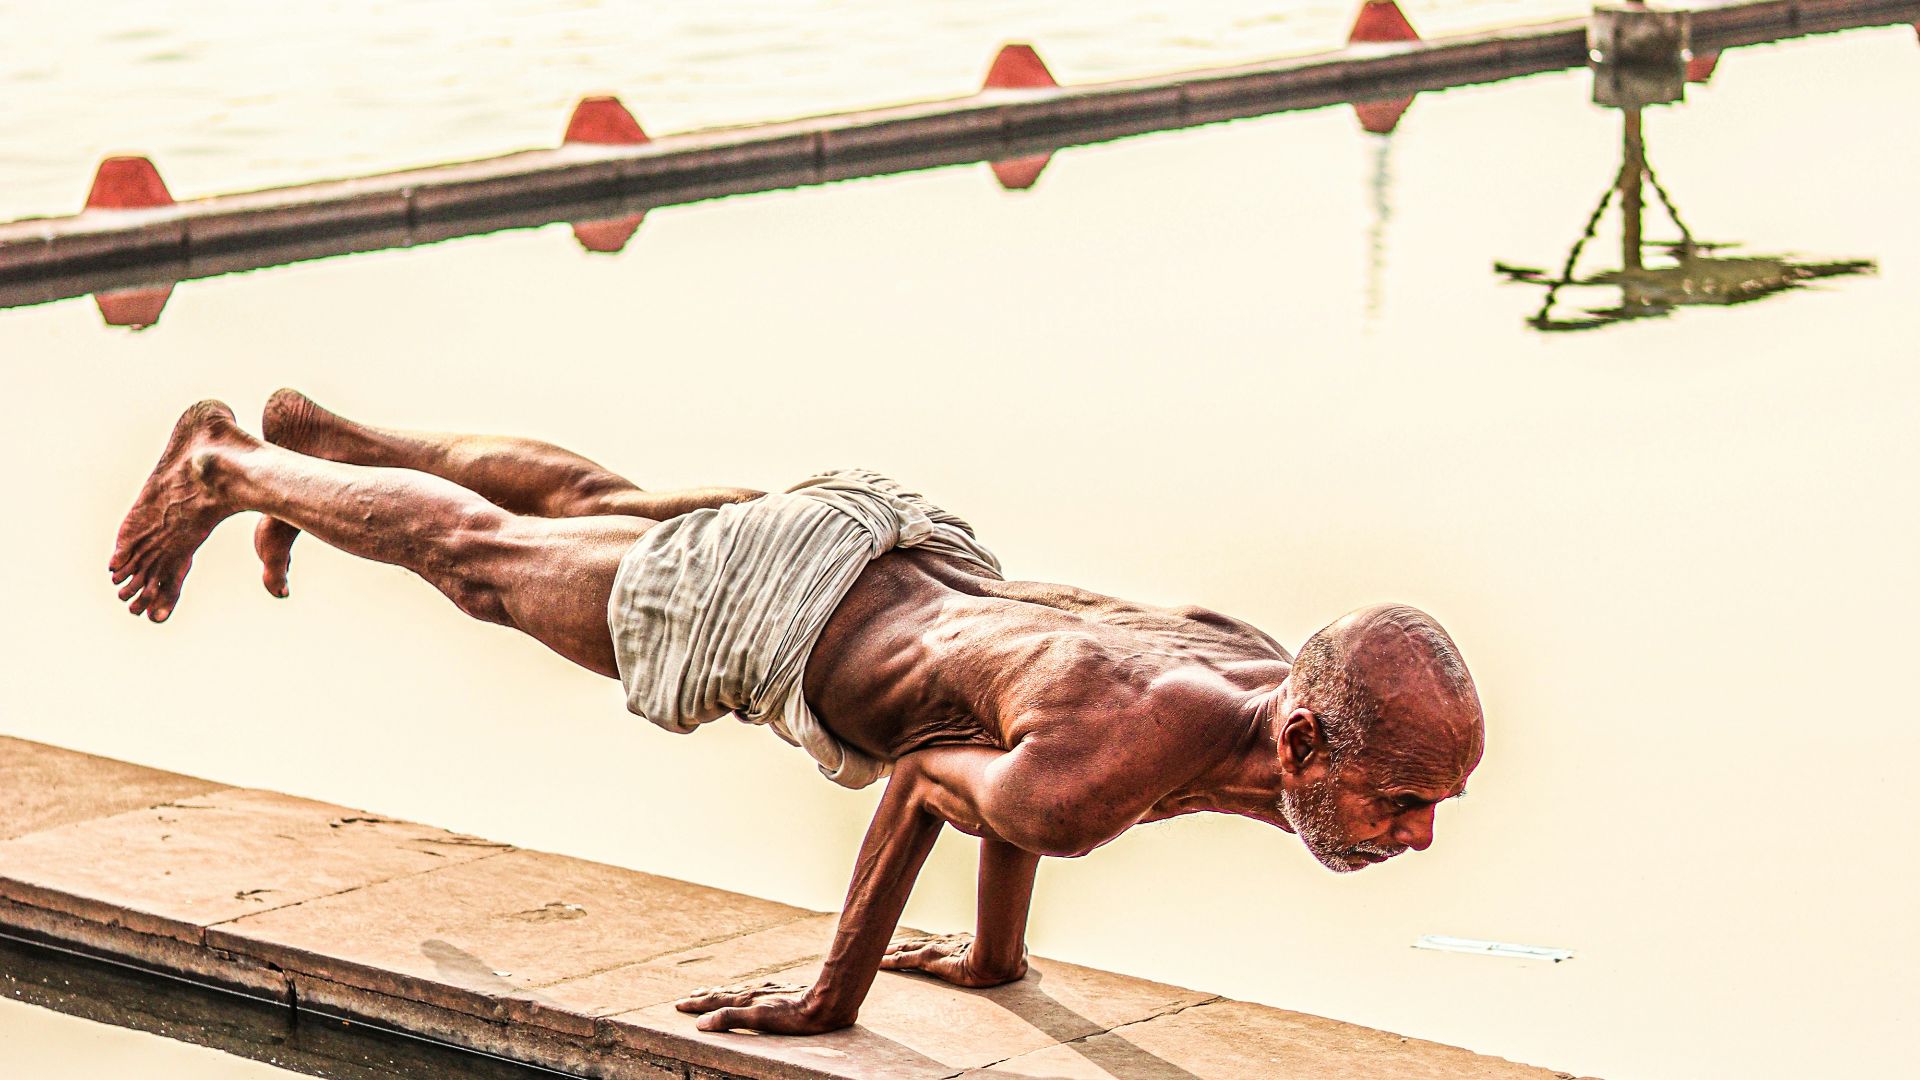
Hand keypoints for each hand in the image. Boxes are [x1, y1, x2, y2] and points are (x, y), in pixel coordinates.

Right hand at [673, 981, 851, 1034]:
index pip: (714, 1002)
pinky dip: (739, 992)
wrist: (825, 1002)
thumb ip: (730, 1019)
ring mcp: (766, 990)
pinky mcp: (779, 991)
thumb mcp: (759, 1020)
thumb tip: (702, 1023)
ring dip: (720, 992)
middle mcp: (753, 992)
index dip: (696, 1004)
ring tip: (711, 991)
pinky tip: (747, 992)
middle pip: (723, 993)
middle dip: (704, 996)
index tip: (679, 1004)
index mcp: (746, 1000)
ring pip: (736, 990)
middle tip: (689, 996)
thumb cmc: (794, 1018)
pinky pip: (751, 990)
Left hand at [880, 932, 1027, 988]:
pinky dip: (888, 962)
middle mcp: (945, 944)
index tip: (910, 946)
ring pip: (905, 950)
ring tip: (869, 955)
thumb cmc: (1009, 957)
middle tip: (879, 946)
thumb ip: (1013, 957)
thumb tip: (1025, 959)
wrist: (1001, 960)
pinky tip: (875, 964)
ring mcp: (936, 951)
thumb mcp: (1011, 957)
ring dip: (888, 953)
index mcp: (961, 945)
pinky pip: (904, 961)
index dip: (921, 946)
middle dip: (897, 945)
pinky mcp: (930, 960)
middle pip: (915, 944)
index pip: (935, 944)